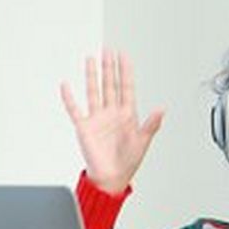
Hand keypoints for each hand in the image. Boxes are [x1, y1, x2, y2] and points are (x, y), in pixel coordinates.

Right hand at [60, 50, 163, 193]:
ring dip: (92, 76)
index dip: (125, 72)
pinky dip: (70, 98)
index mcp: (127, 115)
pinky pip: (75, 109)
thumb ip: (151, 124)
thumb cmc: (127, 162)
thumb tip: (162, 109)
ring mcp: (97, 119)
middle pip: (110, 85)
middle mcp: (111, 114)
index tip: (124, 56)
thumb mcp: (143, 142)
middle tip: (108, 51)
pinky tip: (67, 86)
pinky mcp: (84, 127)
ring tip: (91, 59)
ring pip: (94, 91)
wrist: (111, 178)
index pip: (126, 87)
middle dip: (109, 67)